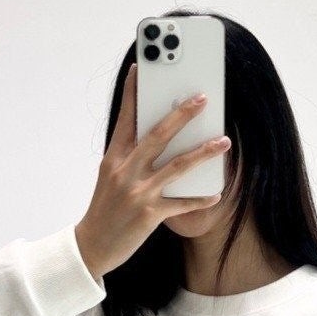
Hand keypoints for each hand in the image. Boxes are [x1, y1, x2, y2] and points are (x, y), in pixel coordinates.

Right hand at [75, 62, 229, 278]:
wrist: (92, 246)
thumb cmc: (104, 210)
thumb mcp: (109, 178)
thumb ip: (129, 158)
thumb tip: (157, 140)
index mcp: (113, 159)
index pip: (124, 119)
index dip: (133, 93)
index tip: (141, 70)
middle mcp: (124, 172)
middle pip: (157, 135)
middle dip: (182, 114)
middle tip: (202, 99)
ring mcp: (138, 193)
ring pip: (177, 166)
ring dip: (204, 152)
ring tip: (224, 142)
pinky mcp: (149, 214)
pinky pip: (182, 203)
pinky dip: (200, 199)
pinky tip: (216, 194)